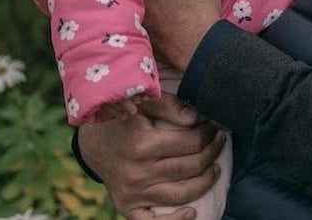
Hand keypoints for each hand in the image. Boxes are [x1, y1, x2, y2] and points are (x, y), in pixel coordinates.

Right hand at [76, 93, 225, 218]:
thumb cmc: (121, 120)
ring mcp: (133, 192)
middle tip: (219, 143)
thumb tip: (196, 118)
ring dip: (205, 182)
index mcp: (141, 144)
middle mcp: (138, 171)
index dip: (208, 135)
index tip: (214, 127)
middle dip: (211, 154)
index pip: (189, 143)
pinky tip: (193, 211)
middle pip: (189, 167)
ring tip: (215, 168)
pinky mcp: (128, 206)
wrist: (92, 143)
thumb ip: (168, 105)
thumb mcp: (141, 104)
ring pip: (181, 194)